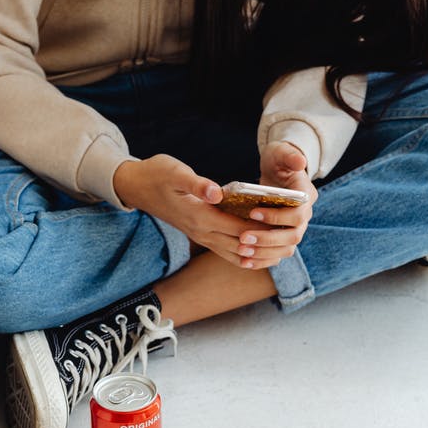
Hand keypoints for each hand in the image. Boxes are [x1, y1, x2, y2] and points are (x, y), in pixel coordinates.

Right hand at [114, 154, 268, 267]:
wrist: (137, 187)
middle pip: (240, 245)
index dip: (260, 228)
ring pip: (234, 254)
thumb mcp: (175, 172)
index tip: (283, 222)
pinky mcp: (200, 234)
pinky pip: (226, 253)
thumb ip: (197, 184)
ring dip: (257, 254)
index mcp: (198, 216)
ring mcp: (200, 236)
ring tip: (281, 248)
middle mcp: (201, 231)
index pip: (237, 227)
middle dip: (265, 243)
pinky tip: (261, 253)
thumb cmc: (157, 174)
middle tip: (290, 236)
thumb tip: (217, 193)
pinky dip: (245, 256)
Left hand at [235, 141, 318, 267]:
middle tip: (243, 238)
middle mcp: (304, 215)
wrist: (278, 170)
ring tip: (242, 250)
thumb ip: (290, 155)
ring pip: (286, 248)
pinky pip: (277, 253)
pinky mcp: (283, 235)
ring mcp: (295, 227)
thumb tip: (300, 162)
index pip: (298, 214)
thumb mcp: (282, 152)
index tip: (253, 213)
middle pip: (293, 236)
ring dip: (264, 252)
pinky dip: (262, 259)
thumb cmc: (279, 159)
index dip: (277, 217)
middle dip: (268, 239)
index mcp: (306, 197)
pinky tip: (244, 261)